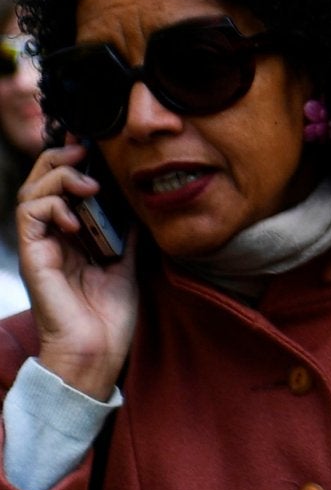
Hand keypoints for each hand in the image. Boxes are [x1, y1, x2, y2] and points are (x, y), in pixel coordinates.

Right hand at [17, 142, 140, 400]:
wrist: (98, 350)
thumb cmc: (110, 314)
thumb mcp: (128, 261)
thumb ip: (128, 231)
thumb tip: (142, 202)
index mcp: (73, 234)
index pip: (63, 186)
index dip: (73, 159)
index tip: (94, 139)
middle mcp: (52, 236)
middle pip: (40, 181)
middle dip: (60, 157)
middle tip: (85, 149)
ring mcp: (41, 246)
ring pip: (31, 192)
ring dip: (59, 177)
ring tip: (88, 184)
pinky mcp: (34, 256)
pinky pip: (29, 215)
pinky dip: (53, 205)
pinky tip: (77, 219)